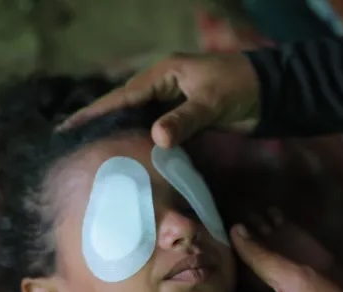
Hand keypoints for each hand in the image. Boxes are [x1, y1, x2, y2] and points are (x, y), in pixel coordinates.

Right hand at [60, 52, 260, 147]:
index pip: (123, 96)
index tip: (70, 128)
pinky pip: (161, 136)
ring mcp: (174, 106)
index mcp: (163, 76)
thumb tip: (157, 139)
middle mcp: (164, 89)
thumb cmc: (241, 87)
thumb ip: (184, 120)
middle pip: (126, 110)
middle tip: (74, 148)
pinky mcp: (186, 122)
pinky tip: (135, 165)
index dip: (96, 113)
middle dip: (103, 127)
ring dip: (125, 140)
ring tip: (97, 160)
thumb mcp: (211, 102)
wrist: (272, 94)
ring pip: (142, 125)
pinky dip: (149, 149)